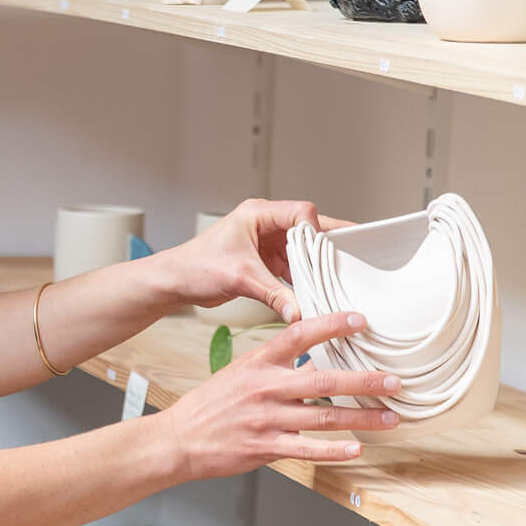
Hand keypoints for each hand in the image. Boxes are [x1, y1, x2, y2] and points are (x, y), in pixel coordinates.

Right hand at [163, 312, 400, 479]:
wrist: (179, 437)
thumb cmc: (211, 405)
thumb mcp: (240, 373)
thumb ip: (275, 366)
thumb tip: (311, 358)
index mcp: (259, 363)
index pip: (300, 335)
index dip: (331, 325)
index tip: (361, 320)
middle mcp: (265, 387)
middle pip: (324, 379)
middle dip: (364, 380)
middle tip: (394, 380)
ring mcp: (266, 418)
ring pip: (324, 415)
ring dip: (362, 417)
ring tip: (390, 417)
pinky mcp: (265, 447)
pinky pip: (306, 449)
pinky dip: (333, 451)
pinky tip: (356, 449)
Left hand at [169, 198, 353, 322]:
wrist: (176, 282)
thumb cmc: (197, 267)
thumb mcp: (241, 279)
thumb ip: (274, 295)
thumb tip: (299, 312)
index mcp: (258, 214)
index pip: (301, 212)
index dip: (316, 230)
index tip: (322, 253)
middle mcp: (265, 224)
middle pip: (307, 229)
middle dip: (323, 248)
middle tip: (348, 262)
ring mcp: (266, 241)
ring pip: (302, 250)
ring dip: (314, 266)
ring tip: (332, 281)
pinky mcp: (266, 259)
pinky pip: (292, 266)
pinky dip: (302, 278)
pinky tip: (314, 291)